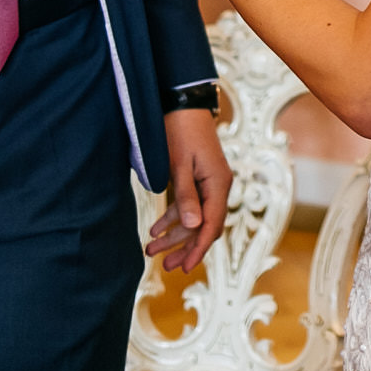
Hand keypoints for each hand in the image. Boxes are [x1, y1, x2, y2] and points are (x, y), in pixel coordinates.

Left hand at [149, 107, 230, 272]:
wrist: (181, 103)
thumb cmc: (180, 131)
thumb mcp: (179, 165)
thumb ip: (187, 197)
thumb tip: (194, 228)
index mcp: (218, 185)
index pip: (212, 226)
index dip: (198, 249)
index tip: (184, 267)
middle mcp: (218, 187)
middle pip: (204, 226)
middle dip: (184, 247)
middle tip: (165, 267)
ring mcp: (208, 183)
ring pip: (194, 218)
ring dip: (174, 235)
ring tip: (151, 250)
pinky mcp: (197, 178)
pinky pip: (188, 205)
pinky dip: (173, 218)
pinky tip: (155, 230)